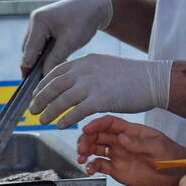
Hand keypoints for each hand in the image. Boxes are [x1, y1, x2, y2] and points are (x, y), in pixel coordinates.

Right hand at [21, 0, 112, 75]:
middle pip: (29, 50)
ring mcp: (38, 21)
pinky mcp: (44, 24)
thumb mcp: (70, 42)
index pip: (29, 51)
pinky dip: (46, 51)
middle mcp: (34, 20)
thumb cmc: (84, 21)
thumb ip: (55, 59)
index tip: (31, 85)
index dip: (29, 69)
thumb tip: (44, 76)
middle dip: (36, 64)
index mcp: (38, 21)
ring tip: (53, 69)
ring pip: (34, 47)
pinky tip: (56, 59)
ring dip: (41, 58)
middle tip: (45, 79)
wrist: (95, 7)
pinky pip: (40, 42)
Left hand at [30, 54, 171, 127]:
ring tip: (43, 120)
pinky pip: (77, 111)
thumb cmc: (133, 76)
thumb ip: (89, 72)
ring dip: (50, 111)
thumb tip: (75, 83)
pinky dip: (66, 119)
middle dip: (41, 99)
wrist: (153, 80)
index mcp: (86, 61)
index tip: (36, 94)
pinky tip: (61, 125)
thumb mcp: (106, 66)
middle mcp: (86, 69)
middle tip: (33, 110)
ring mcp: (93, 84)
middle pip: (55, 86)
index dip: (43, 85)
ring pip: (62, 100)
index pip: (56, 72)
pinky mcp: (101, 99)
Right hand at [77, 115, 185, 185]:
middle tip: (82, 148)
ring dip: (85, 151)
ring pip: (95, 149)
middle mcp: (121, 141)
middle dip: (86, 139)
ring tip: (82, 158)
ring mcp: (118, 154)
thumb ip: (139, 143)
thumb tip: (121, 138)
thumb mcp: (158, 146)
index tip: (87, 129)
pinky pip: (100, 165)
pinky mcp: (117, 169)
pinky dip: (91, 166)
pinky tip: (89, 169)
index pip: (109, 123)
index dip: (96, 124)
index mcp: (131, 131)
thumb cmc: (170, 154)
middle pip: (98, 135)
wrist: (175, 172)